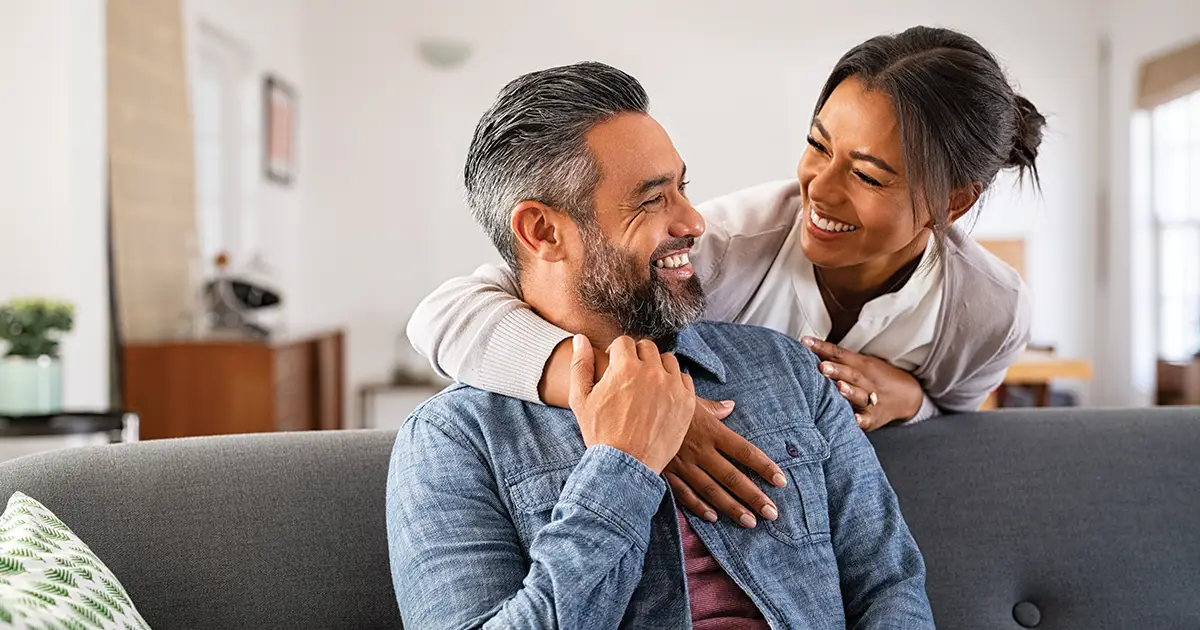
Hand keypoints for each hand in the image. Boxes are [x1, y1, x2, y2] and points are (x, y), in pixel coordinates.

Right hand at [569, 335, 695, 473]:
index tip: (615, 367)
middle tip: (630, 377)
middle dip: (637, 357)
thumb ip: (580, 364)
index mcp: (624, 367)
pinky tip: (662, 396)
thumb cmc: (600, 432)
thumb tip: (580, 338)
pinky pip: (684, 379)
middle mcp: (651, 372)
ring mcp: (672, 386)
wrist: (625, 465)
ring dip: (657, 367)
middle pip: (647, 348)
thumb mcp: (581, 399)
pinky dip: (674, 383)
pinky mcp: (687, 402)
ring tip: (647, 385)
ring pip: (668, 360)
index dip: (616, 353)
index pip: (624, 342)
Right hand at [665, 399, 787, 527]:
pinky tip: (713, 518)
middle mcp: (700, 450)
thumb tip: (731, 406)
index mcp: (711, 430)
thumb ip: (713, 407)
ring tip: (750, 522)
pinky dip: (699, 507)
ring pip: (712, 490)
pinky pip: (684, 493)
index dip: (764, 467)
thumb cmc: (663, 401)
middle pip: (733, 477)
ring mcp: (682, 464)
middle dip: (754, 496)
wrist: (630, 408)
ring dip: (732, 508)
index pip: (745, 451)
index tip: (781, 481)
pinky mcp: (666, 472)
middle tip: (772, 513)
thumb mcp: (690, 399)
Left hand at [802, 337, 923, 431]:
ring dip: (849, 391)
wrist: (907, 396)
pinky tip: (854, 419)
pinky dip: (861, 419)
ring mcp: (871, 399)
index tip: (805, 342)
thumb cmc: (874, 378)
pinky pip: (867, 419)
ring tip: (839, 387)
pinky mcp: (874, 417)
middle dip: (836, 370)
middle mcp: (866, 380)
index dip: (822, 348)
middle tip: (822, 367)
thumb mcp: (860, 364)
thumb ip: (837, 359)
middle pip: (851, 373)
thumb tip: (807, 347)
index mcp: (861, 364)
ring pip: (860, 395)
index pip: (840, 354)